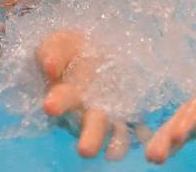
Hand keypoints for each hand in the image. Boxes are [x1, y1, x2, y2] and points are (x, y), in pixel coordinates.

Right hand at [36, 30, 149, 158]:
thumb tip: (50, 66)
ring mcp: (109, 113)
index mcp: (65, 94)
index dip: (57, 102)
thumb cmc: (72, 50)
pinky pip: (135, 126)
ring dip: (115, 141)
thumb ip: (52, 52)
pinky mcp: (130, 112)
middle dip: (89, 137)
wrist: (98, 49)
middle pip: (89, 125)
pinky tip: (145, 135)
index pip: (60, 100)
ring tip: (116, 152)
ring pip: (112, 131)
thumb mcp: (59, 43)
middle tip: (85, 150)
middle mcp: (86, 109)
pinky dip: (139, 132)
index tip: (50, 106)